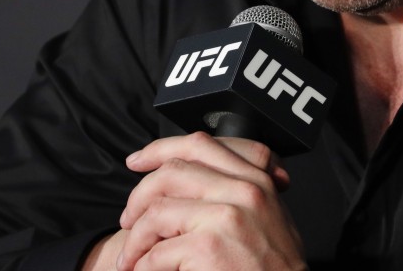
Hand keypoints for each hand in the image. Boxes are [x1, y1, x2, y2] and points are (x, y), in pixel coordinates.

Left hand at [115, 132, 304, 270]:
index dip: (160, 149)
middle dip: (139, 196)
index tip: (137, 161)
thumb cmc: (274, 267)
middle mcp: (243, 190)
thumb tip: (192, 177)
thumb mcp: (268, 214)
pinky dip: (143, 266)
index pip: (200, 145)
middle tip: (128, 219)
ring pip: (157, 213)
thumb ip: (238, 189)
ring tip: (132, 257)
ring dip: (135, 239)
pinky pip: (156, 253)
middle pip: (171, 172)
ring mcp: (226, 217)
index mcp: (254, 178)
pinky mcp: (209, 248)